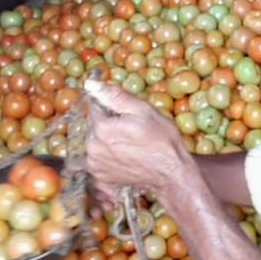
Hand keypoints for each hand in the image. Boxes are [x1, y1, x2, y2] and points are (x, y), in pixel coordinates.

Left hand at [84, 79, 189, 194]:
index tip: (128, 114)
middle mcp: (92, 147)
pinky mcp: (100, 176)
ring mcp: (95, 164)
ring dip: (107, 139)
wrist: (171, 173)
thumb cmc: (161, 139)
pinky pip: (98, 157)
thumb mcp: (143, 110)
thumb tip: (90, 83)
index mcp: (101, 128)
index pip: (96, 106)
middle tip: (132, 129)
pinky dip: (107, 155)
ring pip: (96, 141)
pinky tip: (124, 156)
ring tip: (130, 144)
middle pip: (95, 125)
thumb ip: (114, 96)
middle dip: (109, 123)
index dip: (112, 107)